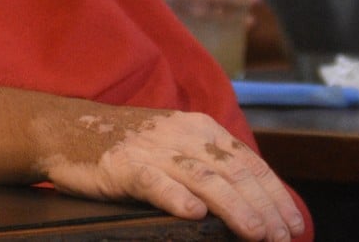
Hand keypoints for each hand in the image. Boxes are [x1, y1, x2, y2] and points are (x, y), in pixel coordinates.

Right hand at [41, 106, 304, 241]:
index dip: (275, 194)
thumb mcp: (171, 143)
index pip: (248, 162)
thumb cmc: (122, 144)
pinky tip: (194, 215)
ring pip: (204, 179)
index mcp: (197, 127)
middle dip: (265, 208)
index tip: (294, 225)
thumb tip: (250, 199)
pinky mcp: (123, 165)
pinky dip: (176, 198)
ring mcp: (152, 149)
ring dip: (236, 209)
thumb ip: (206, 163)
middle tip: (283, 239)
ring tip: (258, 235)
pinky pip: (155, 182)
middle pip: (234, 172)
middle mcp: (180, 134)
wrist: (64, 128)